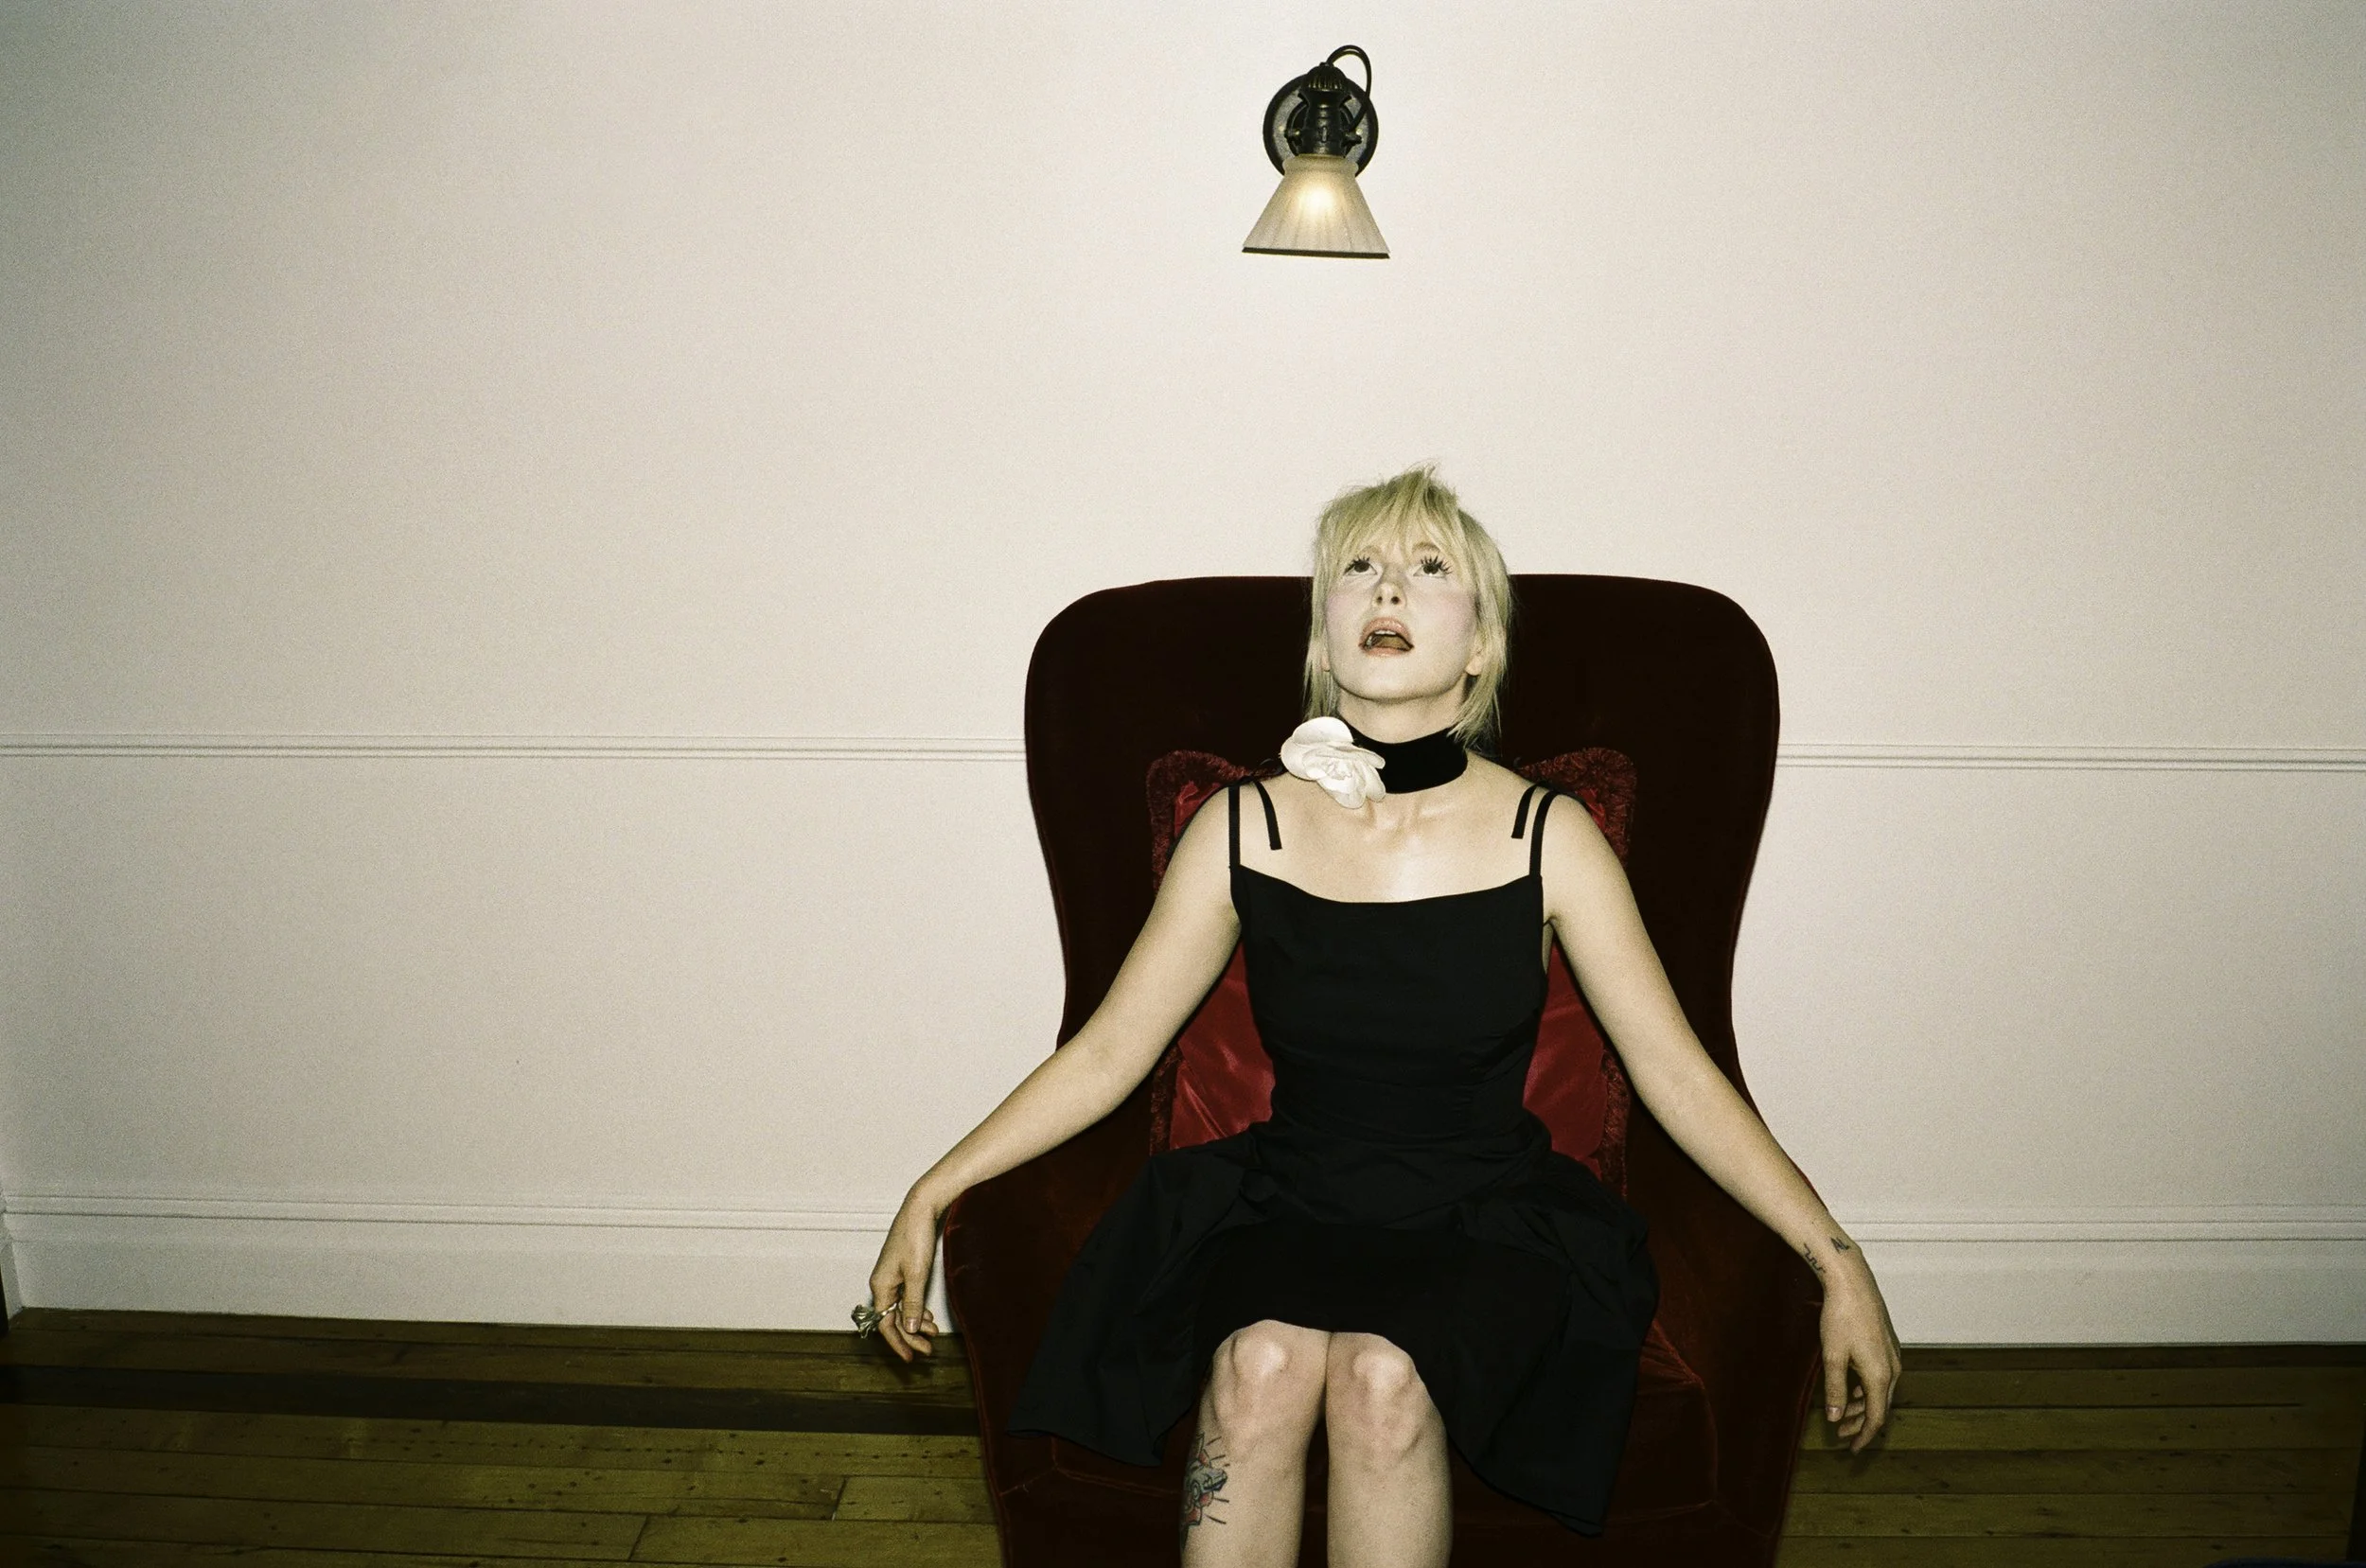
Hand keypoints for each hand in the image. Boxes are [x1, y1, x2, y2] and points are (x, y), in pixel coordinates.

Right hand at [864, 1191, 944, 1362]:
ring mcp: (893, 1276)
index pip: (886, 1324)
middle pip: (894, 1319)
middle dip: (911, 1336)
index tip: (912, 1357)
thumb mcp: (916, 1274)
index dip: (899, 1342)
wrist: (921, 1209)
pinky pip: (907, 1297)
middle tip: (928, 1350)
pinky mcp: (903, 1270)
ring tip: (933, 1334)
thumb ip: (913, 1303)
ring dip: (916, 1323)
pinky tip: (929, 1317)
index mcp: (881, 1286)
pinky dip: (918, 1309)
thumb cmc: (915, 1237)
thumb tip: (909, 1328)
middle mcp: (883, 1283)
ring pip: (902, 1309)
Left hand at [1818, 1262, 1902, 1452]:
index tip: (1851, 1450)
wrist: (1852, 1281)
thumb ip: (1835, 1390)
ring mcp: (1892, 1355)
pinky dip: (1865, 1388)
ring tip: (1841, 1415)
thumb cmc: (1840, 1317)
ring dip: (1861, 1405)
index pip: (1875, 1418)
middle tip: (1840, 1435)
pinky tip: (1850, 1389)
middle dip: (1860, 1423)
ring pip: (1879, 1391)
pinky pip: (1880, 1376)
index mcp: (1880, 1375)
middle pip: (1879, 1406)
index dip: (1864, 1437)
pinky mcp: (1887, 1344)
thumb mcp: (1832, 1357)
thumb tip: (1835, 1419)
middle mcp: (1893, 1368)